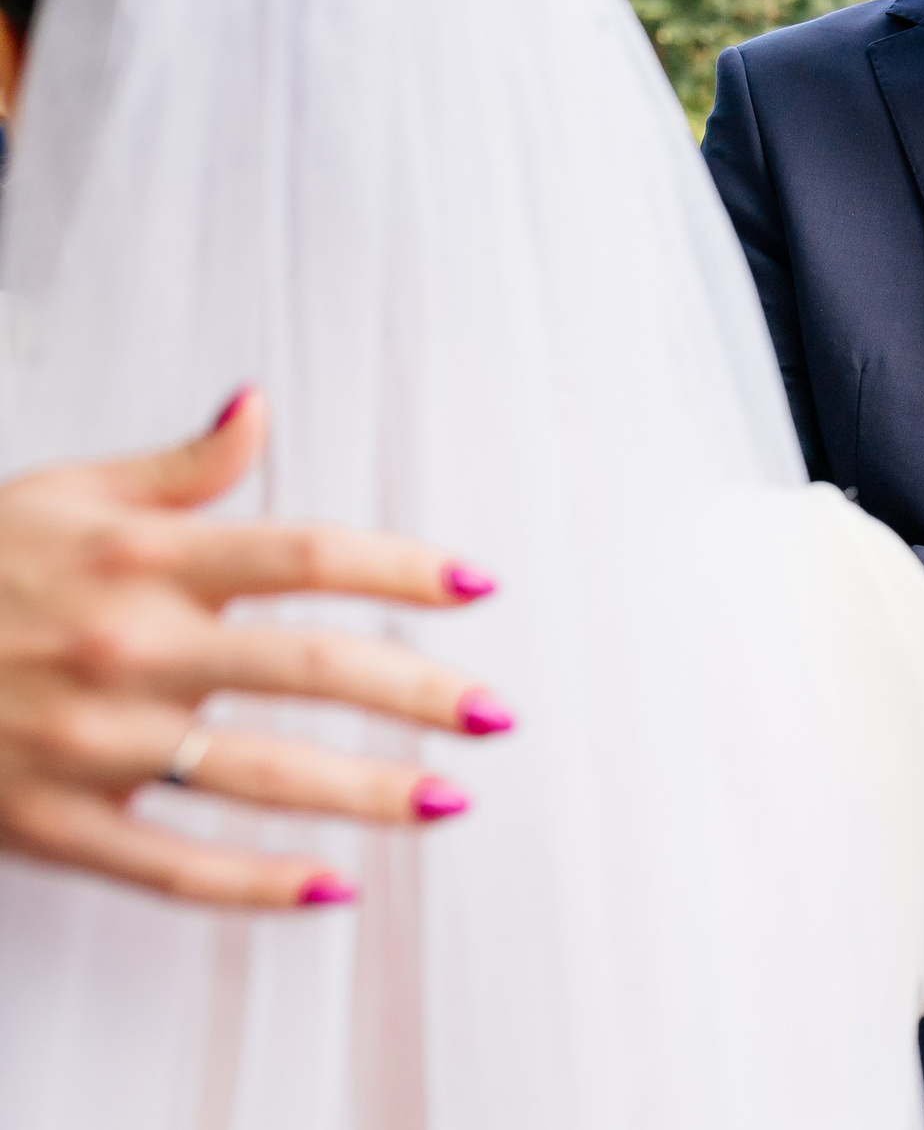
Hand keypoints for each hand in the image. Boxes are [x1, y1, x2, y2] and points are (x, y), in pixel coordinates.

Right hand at [0, 388, 507, 907]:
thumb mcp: (64, 494)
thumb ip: (180, 468)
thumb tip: (257, 409)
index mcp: (142, 559)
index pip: (305, 557)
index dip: (403, 569)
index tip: (479, 586)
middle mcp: (128, 646)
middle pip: (310, 668)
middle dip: (419, 693)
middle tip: (498, 714)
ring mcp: (91, 741)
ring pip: (259, 773)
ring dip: (367, 792)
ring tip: (451, 801)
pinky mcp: (52, 822)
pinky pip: (171, 864)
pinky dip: (256, 885)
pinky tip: (334, 887)